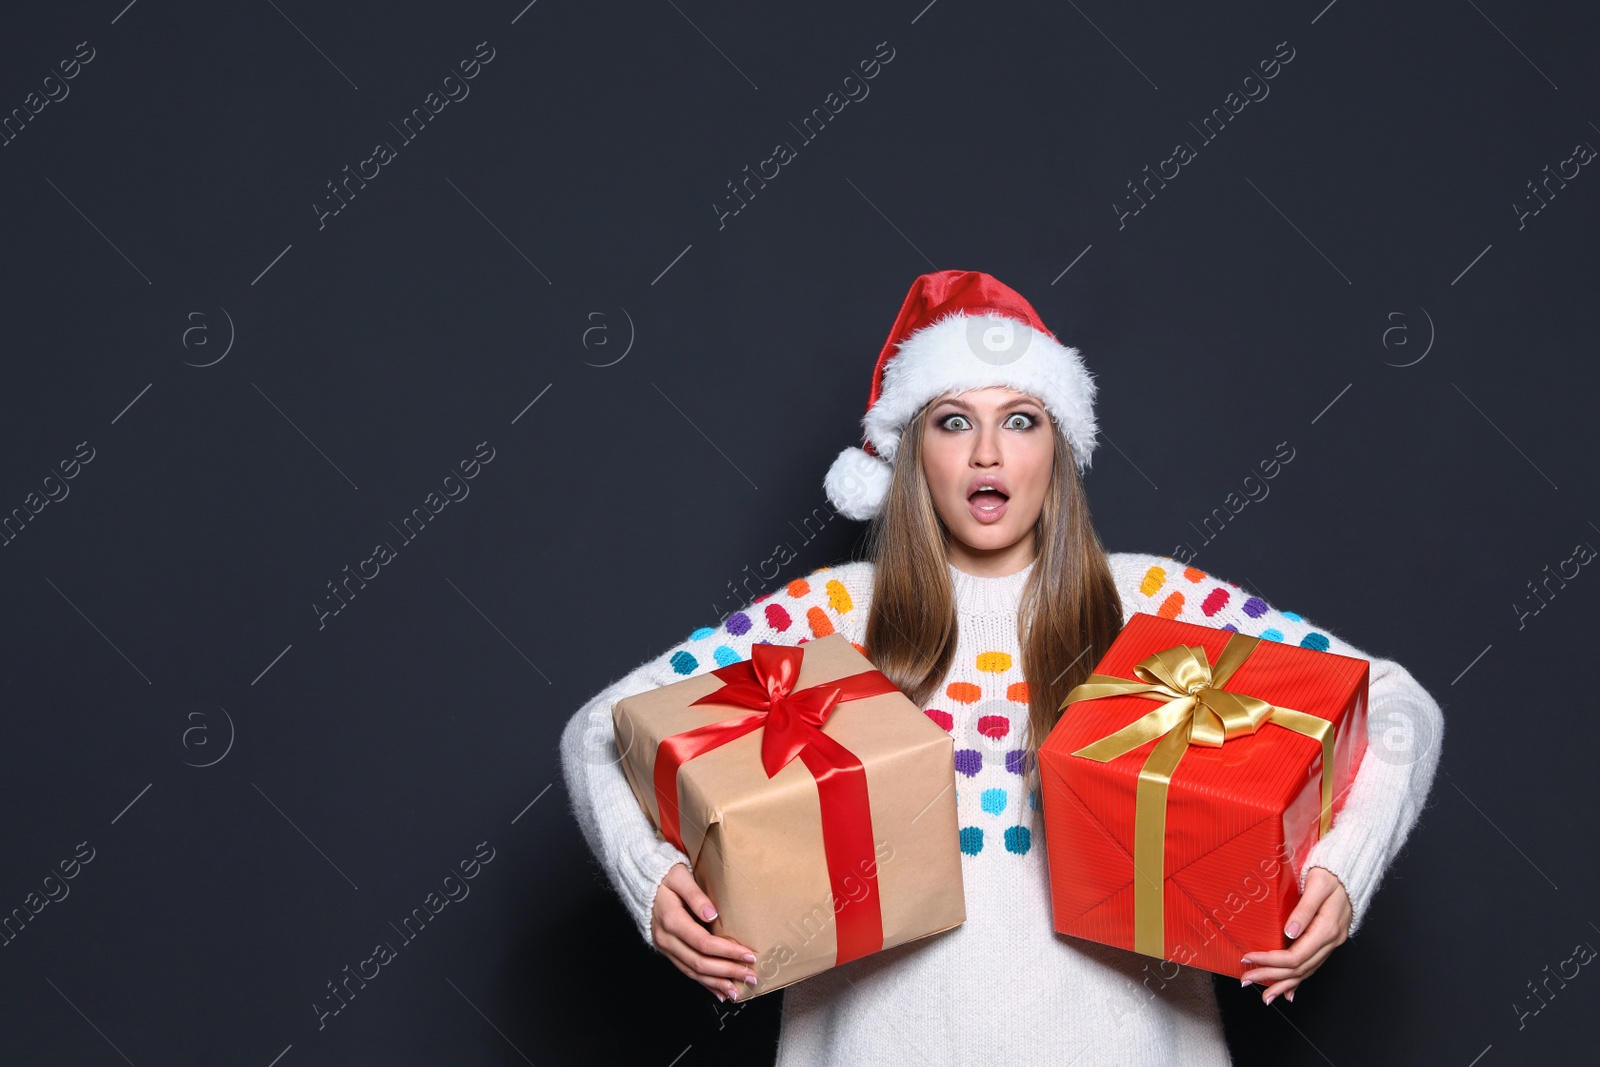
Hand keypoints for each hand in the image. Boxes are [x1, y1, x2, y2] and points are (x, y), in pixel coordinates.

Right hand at [650, 862, 760, 1002]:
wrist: (644, 884)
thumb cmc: (666, 877)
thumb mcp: (680, 877)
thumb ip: (695, 895)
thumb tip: (712, 914)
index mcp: (671, 920)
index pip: (703, 942)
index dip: (727, 951)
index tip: (748, 955)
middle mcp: (667, 939)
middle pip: (700, 962)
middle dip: (727, 972)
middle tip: (750, 976)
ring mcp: (666, 948)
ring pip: (693, 972)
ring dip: (717, 983)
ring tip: (738, 991)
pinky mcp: (670, 952)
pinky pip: (687, 972)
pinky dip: (704, 983)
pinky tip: (719, 992)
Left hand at [1240, 866, 1350, 1004]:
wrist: (1348, 870)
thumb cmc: (1331, 874)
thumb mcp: (1317, 885)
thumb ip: (1304, 909)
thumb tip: (1290, 932)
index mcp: (1326, 929)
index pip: (1295, 956)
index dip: (1270, 961)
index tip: (1249, 958)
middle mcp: (1330, 941)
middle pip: (1299, 968)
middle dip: (1271, 976)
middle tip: (1247, 979)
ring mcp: (1330, 943)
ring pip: (1306, 972)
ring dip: (1283, 984)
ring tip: (1265, 996)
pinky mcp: (1327, 941)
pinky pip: (1313, 966)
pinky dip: (1299, 981)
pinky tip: (1288, 992)